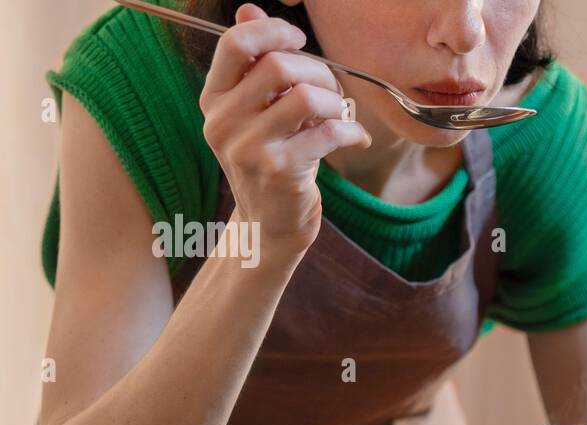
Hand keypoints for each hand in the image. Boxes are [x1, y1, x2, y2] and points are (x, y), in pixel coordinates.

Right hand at [198, 3, 370, 255]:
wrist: (269, 224)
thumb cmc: (271, 159)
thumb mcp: (255, 111)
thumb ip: (254, 63)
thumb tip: (249, 8)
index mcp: (213, 98)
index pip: (235, 43)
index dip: (274, 32)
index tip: (299, 41)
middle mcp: (222, 122)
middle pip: (279, 66)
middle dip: (318, 72)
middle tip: (331, 90)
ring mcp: (248, 148)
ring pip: (305, 97)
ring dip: (334, 101)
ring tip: (339, 115)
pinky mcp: (279, 171)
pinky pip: (328, 133)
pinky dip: (352, 132)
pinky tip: (356, 139)